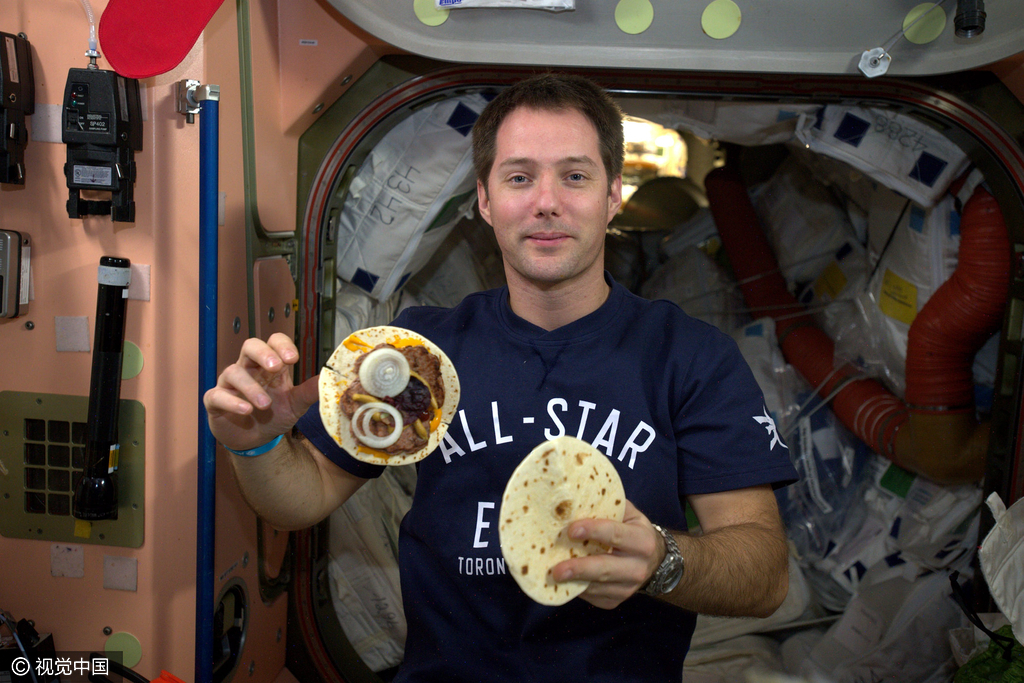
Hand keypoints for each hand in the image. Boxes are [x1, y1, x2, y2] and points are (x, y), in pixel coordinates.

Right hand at [203, 333, 319, 451]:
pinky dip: (231, 402)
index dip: (282, 346)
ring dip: (250, 387)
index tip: (293, 359)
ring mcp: (230, 384)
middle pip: (250, 346)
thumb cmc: (274, 416)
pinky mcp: (215, 401)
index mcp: (269, 366)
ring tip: (265, 404)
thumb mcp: (295, 405)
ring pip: (233, 372)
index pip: (273, 342)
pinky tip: (246, 410)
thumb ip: (309, 392)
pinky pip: (217, 395)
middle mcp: (249, 369)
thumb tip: (329, 379)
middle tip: (276, 367)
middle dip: (263, 353)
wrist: (255, 440)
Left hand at [550, 500, 665, 609]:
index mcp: (642, 541)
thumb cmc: (632, 530)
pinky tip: (562, 581)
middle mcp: (638, 568)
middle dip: (580, 568)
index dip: (594, 531)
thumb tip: (574, 498)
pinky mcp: (614, 601)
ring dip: (573, 581)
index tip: (571, 530)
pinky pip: (591, 596)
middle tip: (557, 569)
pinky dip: (575, 589)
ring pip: (596, 586)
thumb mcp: (628, 514)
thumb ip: (607, 506)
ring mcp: (627, 588)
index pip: (616, 535)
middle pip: (605, 568)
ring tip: (552, 576)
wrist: (653, 560)